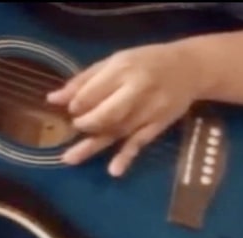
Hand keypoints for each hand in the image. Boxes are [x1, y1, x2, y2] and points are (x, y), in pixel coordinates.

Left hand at [47, 42, 209, 175]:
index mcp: (123, 68)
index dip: (76, 105)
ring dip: (94, 145)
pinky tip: (114, 170)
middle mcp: (136, 89)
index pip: (91, 92)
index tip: (70, 110)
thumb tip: (53, 99)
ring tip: (71, 158)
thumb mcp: (115, 61)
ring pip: (118, 130)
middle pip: (105, 113)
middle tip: (75, 127)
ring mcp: (149, 110)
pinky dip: (126, 156)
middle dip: (85, 124)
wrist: (189, 69)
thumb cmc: (147, 62)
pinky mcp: (158, 124)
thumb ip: (85, 80)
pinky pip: (140, 142)